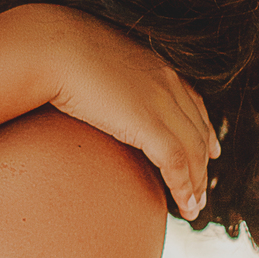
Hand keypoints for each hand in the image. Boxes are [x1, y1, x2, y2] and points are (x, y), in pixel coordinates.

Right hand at [34, 6, 217, 220]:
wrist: (49, 49)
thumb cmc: (55, 53)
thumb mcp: (91, 62)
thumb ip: (103, 77)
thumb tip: (89, 89)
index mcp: (154, 65)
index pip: (192, 102)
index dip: (203, 129)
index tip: (210, 150)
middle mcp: (166, 82)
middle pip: (198, 130)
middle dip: (203, 163)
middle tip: (200, 190)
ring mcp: (161, 102)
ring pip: (194, 151)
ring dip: (196, 184)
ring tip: (193, 208)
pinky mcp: (150, 124)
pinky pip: (178, 163)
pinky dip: (184, 187)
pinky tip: (184, 206)